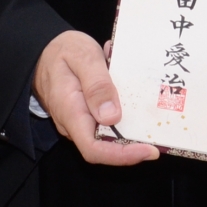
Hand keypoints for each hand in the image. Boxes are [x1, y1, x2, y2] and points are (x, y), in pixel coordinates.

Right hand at [34, 31, 157, 166]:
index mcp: (70, 111)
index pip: (93, 148)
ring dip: (133, 128)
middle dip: (134, 145)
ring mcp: (81, 121)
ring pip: (109, 135)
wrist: (44, 51)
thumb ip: (96, 85)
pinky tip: (137, 96)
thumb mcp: (82, 57)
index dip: (122, 155)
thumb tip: (112, 117)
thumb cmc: (63, 51)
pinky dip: (126, 113)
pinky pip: (109, 122)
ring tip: (155, 111)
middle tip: (162, 133)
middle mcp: (75, 123)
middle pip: (105, 146)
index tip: (149, 150)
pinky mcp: (88, 114)